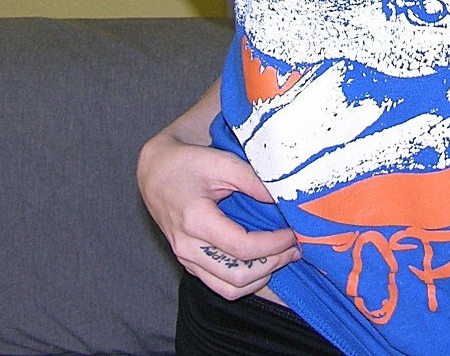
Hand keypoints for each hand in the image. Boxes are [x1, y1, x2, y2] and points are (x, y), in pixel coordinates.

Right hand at [137, 127, 300, 298]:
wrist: (155, 172)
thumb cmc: (188, 164)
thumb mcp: (222, 162)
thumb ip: (253, 180)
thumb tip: (282, 199)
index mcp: (195, 219)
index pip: (242, 247)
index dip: (273, 244)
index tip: (292, 233)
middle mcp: (187, 246)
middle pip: (238, 274)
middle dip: (273, 264)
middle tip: (294, 247)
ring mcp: (185, 258)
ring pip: (229, 288)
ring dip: (261, 277)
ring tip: (282, 257)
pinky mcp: (188, 263)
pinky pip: (219, 286)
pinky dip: (244, 281)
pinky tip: (262, 264)